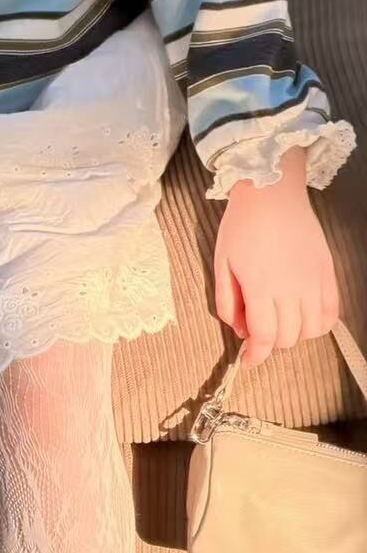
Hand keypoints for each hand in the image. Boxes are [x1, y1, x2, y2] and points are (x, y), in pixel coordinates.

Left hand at [214, 147, 339, 367]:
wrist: (271, 192)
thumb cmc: (242, 223)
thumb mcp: (221, 260)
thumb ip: (226, 299)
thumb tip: (238, 328)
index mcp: (260, 286)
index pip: (264, 337)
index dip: (255, 355)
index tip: (248, 360)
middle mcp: (291, 289)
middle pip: (288, 338)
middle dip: (270, 343)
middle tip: (258, 330)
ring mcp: (313, 282)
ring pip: (311, 331)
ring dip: (294, 335)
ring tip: (280, 320)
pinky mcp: (328, 273)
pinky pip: (331, 314)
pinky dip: (319, 324)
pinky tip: (304, 317)